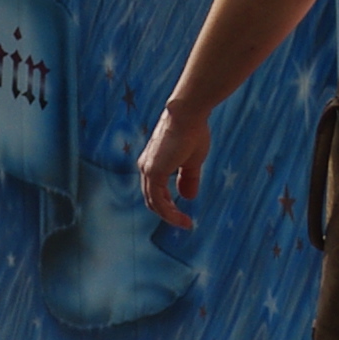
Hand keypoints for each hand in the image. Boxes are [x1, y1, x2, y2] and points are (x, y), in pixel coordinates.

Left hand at [137, 102, 212, 230]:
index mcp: (153, 164)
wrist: (188, 116)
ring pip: (154, 202)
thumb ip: (188, 179)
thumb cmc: (192, 133)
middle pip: (152, 199)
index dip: (168, 206)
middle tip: (184, 224)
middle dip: (168, 214)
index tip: (183, 215)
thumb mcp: (192, 161)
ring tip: (184, 224)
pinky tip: (180, 218)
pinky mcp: (153, 172)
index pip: (156, 191)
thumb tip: (187, 197)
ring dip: (169, 216)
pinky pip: (158, 199)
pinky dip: (168, 212)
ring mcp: (148, 170)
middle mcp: (146, 168)